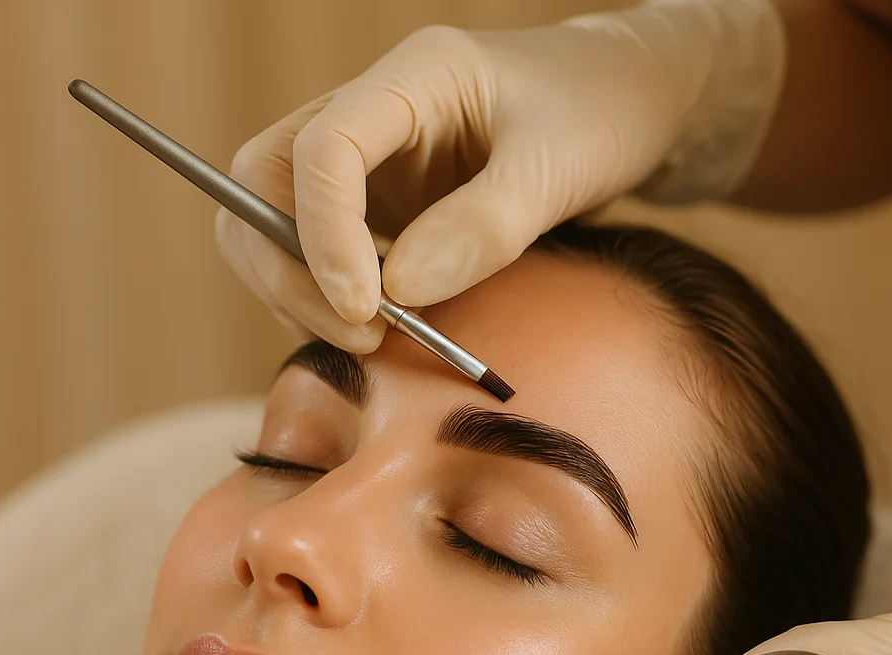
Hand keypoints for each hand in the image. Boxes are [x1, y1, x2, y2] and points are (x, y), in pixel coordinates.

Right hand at [215, 2, 783, 351]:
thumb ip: (482, 228)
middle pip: (264, 185)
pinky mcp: (380, 205)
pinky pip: (319, 253)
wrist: (627, 105)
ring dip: (301, 290)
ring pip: (274, 223)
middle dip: (289, 270)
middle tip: (362, 337)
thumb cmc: (602, 113)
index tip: (369, 312)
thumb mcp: (559, 168)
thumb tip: (396, 294)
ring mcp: (370, 162)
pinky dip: (330, 298)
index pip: (321, 148)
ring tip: (376, 341)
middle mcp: (371, 113)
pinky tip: (382, 329)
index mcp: (411, 76)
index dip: (325, 239)